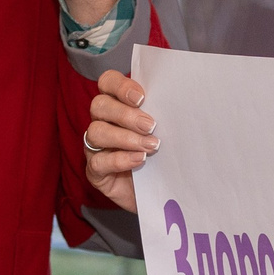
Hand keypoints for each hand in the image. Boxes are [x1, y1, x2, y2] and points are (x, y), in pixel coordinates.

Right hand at [82, 70, 155, 211]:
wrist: (162, 191)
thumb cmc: (162, 154)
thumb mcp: (163, 130)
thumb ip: (161, 113)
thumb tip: (178, 100)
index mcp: (117, 104)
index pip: (107, 82)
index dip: (120, 86)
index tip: (141, 98)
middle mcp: (102, 121)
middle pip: (100, 105)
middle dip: (126, 114)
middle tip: (150, 125)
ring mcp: (95, 146)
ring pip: (96, 132)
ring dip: (125, 137)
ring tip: (150, 146)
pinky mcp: (95, 171)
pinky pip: (98, 161)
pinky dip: (120, 159)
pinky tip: (139, 161)